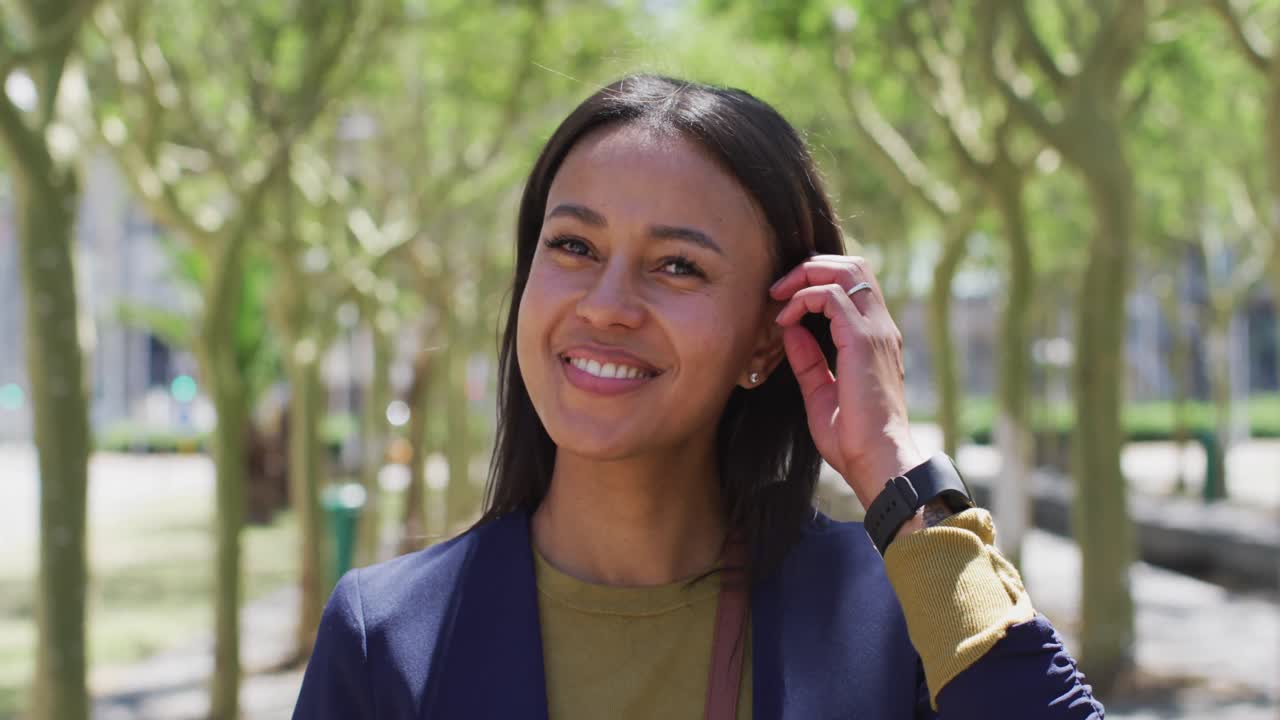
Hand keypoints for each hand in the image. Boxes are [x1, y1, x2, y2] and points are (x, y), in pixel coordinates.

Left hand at [769, 255, 925, 509]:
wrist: (877, 461)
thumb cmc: (853, 437)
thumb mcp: (821, 392)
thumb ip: (808, 359)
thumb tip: (791, 329)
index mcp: (874, 338)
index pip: (854, 284)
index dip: (817, 280)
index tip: (783, 301)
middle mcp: (881, 328)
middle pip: (853, 265)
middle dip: (811, 266)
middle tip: (779, 288)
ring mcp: (876, 331)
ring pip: (846, 270)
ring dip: (806, 275)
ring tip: (779, 296)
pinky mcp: (863, 340)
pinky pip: (832, 296)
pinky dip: (804, 298)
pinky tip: (785, 320)